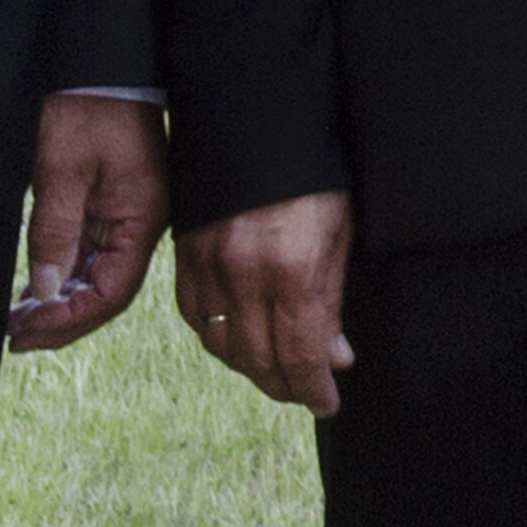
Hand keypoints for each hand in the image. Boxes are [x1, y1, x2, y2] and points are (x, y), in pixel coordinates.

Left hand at [8, 95, 168, 351]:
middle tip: (15, 336)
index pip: (112, 291)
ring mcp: (130, 214)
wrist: (100, 65)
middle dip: (62, 320)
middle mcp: (142, 222)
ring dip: (61, 302)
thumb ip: (54, 231)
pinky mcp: (114, 204)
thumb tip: (44, 289)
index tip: (25, 331)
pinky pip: (93, 254)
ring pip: (98, 277)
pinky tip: (36, 290)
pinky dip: (64, 276)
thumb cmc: (85, 108)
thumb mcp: (61, 170)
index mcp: (142, 217)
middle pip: (107, 291)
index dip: (69, 320)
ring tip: (18, 319)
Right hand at [178, 190, 356, 413]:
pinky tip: (236, 340)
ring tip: (276, 372)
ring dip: (251, 367)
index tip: (328, 403)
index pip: (301, 356)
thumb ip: (332, 299)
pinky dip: (217, 337)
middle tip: (305, 392)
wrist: (259, 124)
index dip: (315, 389)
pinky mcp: (186, 256)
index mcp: (294, 272)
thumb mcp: (341, 233)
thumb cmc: (314, 175)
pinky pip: (196, 316)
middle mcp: (246, 277)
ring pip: (224, 345)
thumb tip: (334, 357)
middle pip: (260, 360)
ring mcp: (210, 267)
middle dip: (286, 385)